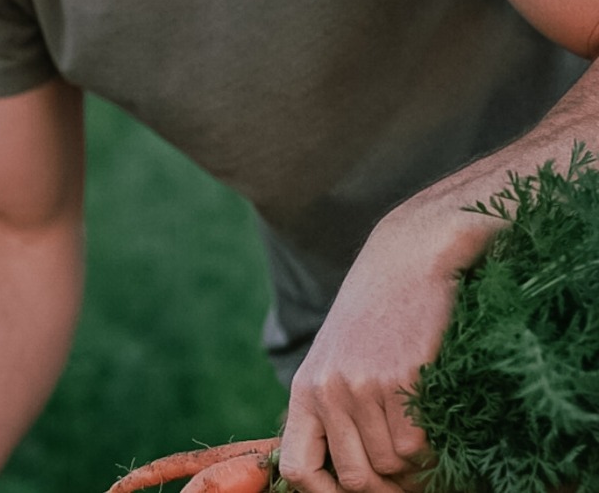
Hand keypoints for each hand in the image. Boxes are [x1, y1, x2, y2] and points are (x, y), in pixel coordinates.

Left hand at [277, 199, 501, 491]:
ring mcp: (363, 386)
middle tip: (408, 475)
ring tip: (421, 433)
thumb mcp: (336, 358)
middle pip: (354, 478)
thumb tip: (346, 473)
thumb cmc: (375, 314)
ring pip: (391, 465)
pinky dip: (431, 445)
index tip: (355, 491)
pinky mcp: (402, 378)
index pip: (296, 467)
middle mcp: (328, 391)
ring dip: (413, 464)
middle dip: (384, 487)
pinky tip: (432, 415)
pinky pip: (417, 444)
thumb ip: (332, 408)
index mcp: (306, 389)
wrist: (406, 260)